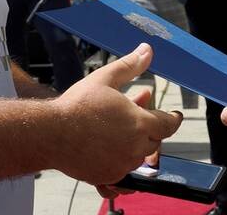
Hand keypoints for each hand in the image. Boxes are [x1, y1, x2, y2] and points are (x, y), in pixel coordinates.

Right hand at [54, 44, 182, 185]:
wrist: (51, 133)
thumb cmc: (78, 105)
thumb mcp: (105, 78)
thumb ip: (130, 66)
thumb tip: (147, 50)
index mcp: (140, 124)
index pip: (168, 125)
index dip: (173, 119)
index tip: (175, 116)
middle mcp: (135, 148)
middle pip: (154, 141)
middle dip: (150, 128)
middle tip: (137, 113)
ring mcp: (121, 165)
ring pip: (138, 157)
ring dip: (135, 144)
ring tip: (120, 128)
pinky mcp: (107, 177)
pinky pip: (124, 176)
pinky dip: (123, 167)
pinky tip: (116, 156)